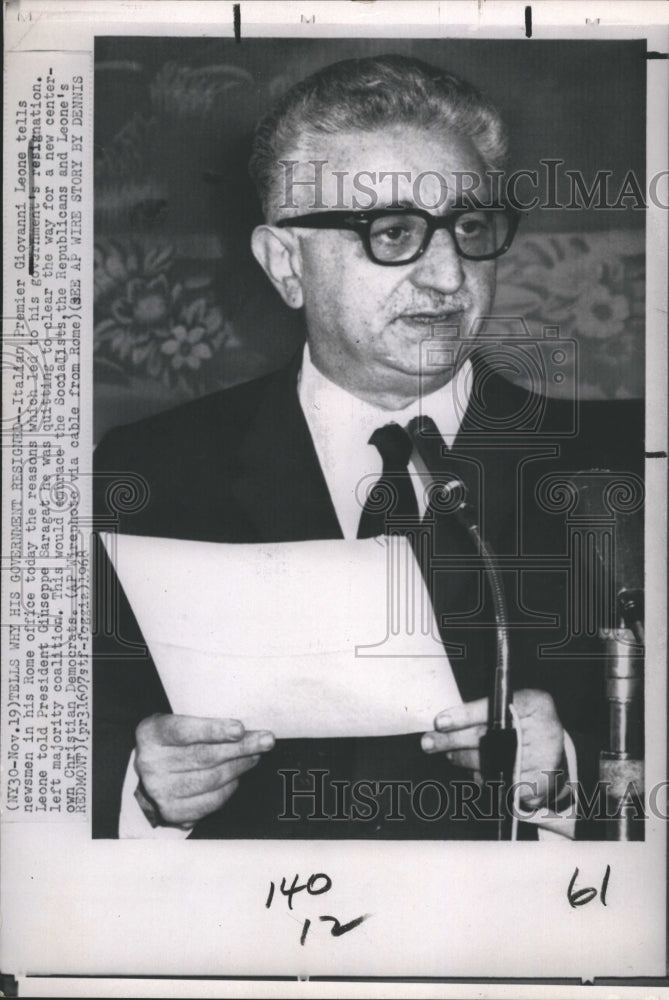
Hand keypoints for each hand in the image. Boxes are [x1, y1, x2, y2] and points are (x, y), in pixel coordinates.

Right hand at [135, 714, 274, 826]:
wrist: (151, 773)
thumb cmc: (174, 741)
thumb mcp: (179, 721)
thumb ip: (204, 722)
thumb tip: (246, 729)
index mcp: (151, 734)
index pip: (184, 731)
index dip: (213, 730)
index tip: (240, 729)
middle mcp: (150, 763)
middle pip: (204, 756)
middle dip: (241, 748)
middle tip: (265, 740)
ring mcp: (160, 790)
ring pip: (212, 779)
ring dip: (240, 766)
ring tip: (255, 755)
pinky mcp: (173, 811)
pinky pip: (212, 801)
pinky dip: (230, 788)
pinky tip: (237, 777)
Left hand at [421, 689, 564, 806]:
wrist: (554, 751)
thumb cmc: (524, 723)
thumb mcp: (512, 706)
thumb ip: (485, 712)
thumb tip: (443, 724)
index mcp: (536, 703)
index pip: (495, 709)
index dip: (465, 716)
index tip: (440, 722)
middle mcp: (545, 730)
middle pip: (489, 737)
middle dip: (453, 741)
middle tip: (429, 743)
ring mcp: (545, 759)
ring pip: (490, 763)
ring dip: (465, 760)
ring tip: (450, 755)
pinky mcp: (541, 784)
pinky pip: (500, 783)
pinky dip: (484, 778)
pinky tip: (477, 772)